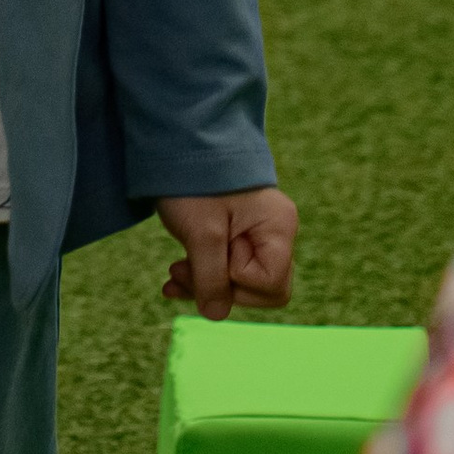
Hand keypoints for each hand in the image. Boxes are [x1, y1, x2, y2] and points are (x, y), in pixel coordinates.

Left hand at [156, 186, 298, 318]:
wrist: (176, 140)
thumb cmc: (194, 180)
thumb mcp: (201, 233)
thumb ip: (211, 279)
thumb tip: (216, 314)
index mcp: (279, 228)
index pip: (272, 285)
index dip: (239, 281)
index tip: (216, 252)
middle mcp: (274, 233)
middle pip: (261, 289)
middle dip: (220, 287)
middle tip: (183, 269)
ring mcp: (256, 234)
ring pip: (239, 282)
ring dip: (204, 283)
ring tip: (174, 271)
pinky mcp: (235, 235)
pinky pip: (225, 269)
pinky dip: (200, 275)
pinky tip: (173, 277)